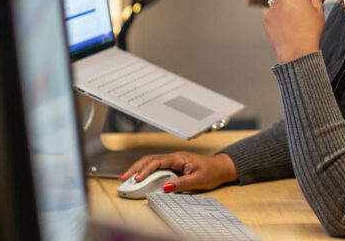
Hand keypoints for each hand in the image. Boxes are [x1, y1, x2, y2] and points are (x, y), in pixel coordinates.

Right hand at [119, 151, 237, 191]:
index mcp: (179, 158)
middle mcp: (174, 157)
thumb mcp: (198, 180)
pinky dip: (146, 171)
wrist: (220, 167)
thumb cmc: (211, 171)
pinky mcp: (173, 165)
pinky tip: (139, 177)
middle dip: (135, 168)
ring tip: (127, 178)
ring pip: (151, 162)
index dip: (145, 170)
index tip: (137, 178)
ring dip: (138, 169)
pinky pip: (156, 167)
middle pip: (150, 160)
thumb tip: (166, 187)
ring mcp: (173, 161)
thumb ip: (181, 184)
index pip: (157, 161)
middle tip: (124, 177)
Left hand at [263, 0, 329, 63]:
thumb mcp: (319, 13)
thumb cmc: (310, 32)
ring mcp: (271, 9)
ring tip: (295, 23)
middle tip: (303, 14)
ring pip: (280, 4)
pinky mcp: (266, 20)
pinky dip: (279, 19)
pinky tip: (288, 29)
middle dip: (296, 0)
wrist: (297, 51)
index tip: (309, 3)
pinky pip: (273, 15)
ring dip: (286, 9)